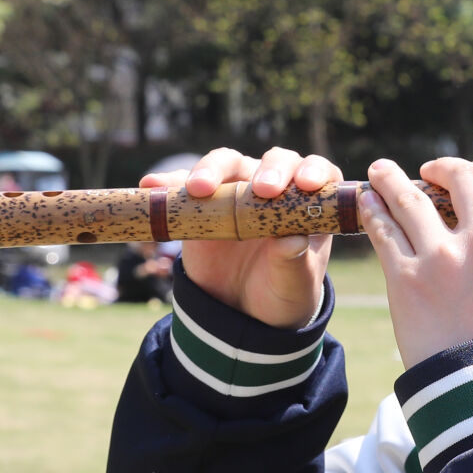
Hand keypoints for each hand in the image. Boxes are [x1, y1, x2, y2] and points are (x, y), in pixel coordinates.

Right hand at [150, 145, 339, 329]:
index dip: (314, 171)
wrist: (245, 311)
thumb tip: (291, 241)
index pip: (320, 173)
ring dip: (212, 169)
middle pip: (274, 161)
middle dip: (267, 171)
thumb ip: (294, 264)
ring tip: (197, 188)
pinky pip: (184, 186)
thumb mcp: (293, 286)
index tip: (305, 184)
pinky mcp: (203, 203)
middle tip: (261, 190)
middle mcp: (275, 188)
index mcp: (309, 203)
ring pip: (228, 164)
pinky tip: (152, 184)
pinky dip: (169, 182)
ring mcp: (237, 191)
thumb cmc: (283, 292)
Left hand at [361, 156, 472, 366]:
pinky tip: (367, 203)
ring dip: (391, 179)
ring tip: (379, 171)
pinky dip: (372, 211)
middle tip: (429, 171)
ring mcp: (444, 256)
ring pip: (411, 197)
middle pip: (462, 176)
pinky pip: (383, 231)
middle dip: (443, 168)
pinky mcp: (407, 278)